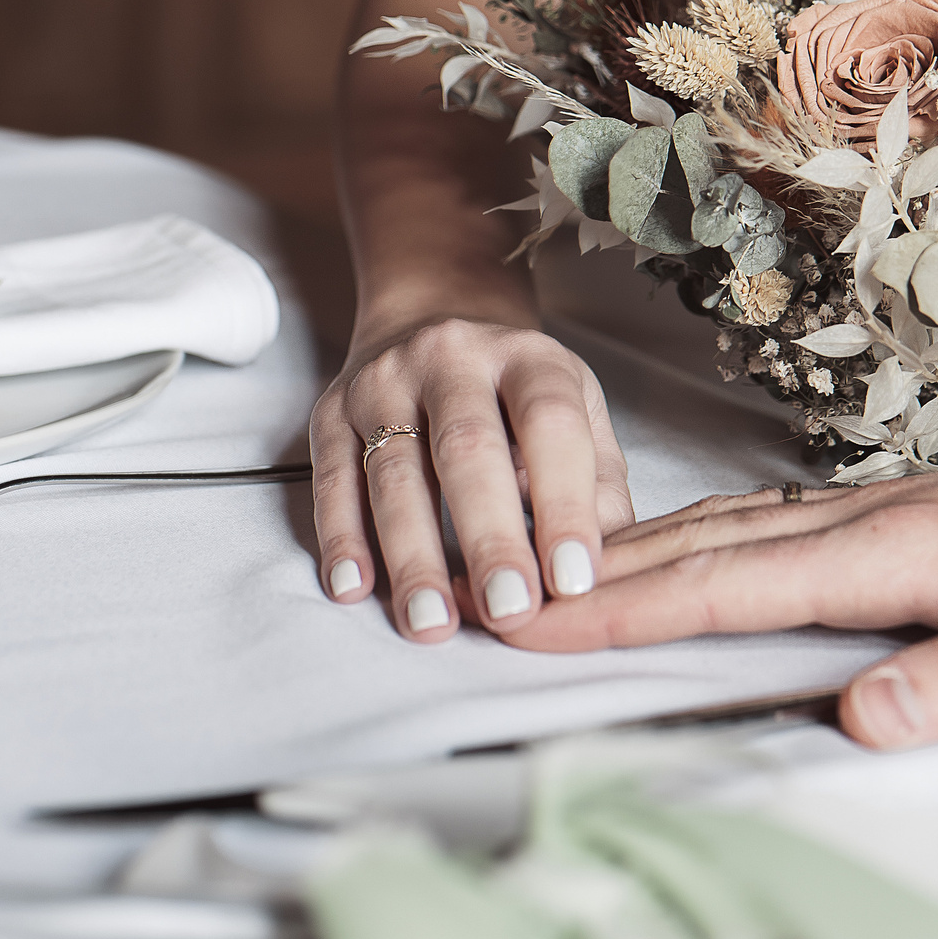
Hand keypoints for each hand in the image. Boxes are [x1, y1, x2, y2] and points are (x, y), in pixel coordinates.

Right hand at [310, 317, 634, 641]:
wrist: (430, 317)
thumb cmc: (516, 394)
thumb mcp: (577, 413)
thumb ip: (597, 486)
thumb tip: (605, 570)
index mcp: (528, 357)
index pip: (550, 425)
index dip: (563, 503)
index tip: (571, 580)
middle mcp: (453, 357)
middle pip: (467, 448)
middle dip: (489, 537)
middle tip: (507, 610)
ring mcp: (385, 381)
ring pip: (394, 472)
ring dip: (412, 555)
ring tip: (431, 621)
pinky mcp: (331, 412)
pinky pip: (333, 479)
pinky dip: (342, 538)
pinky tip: (356, 587)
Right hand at [504, 446, 937, 747]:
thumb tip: (857, 719)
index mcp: (904, 547)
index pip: (738, 582)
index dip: (631, 608)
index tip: (538, 622)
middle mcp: (878, 514)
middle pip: (711, 543)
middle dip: (599, 575)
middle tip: (495, 599)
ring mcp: (888, 509)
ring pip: (736, 527)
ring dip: (642, 553)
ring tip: (557, 577)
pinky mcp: (906, 518)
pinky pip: (775, 526)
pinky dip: (705, 541)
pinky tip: (688, 553)